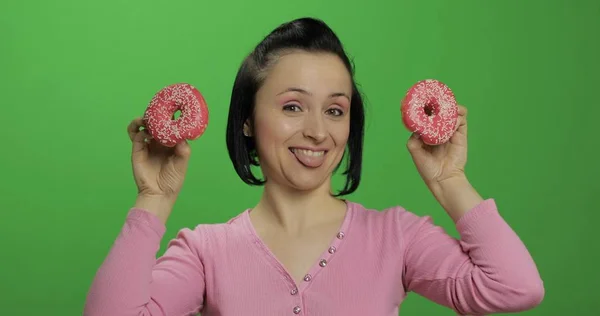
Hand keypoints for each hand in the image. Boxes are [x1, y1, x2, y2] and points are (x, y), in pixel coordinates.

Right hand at [127, 117, 190, 218]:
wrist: (159, 194)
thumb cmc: (173, 180)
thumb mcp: (182, 163)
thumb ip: (183, 150)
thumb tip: (182, 136)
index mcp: (171, 143)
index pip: (169, 126)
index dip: (170, 117)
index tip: (172, 107)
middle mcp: (159, 142)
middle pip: (155, 124)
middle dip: (155, 116)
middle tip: (157, 109)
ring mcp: (148, 145)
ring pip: (144, 127)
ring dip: (144, 120)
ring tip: (146, 118)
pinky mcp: (137, 150)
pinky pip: (136, 136)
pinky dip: (138, 131)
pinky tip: (144, 131)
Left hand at [407, 105, 482, 220]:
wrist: (443, 179)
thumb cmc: (428, 168)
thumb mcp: (415, 152)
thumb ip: (413, 140)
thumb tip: (416, 129)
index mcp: (427, 134)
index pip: (427, 117)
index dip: (426, 108)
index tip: (423, 100)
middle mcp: (439, 131)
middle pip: (440, 112)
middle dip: (439, 104)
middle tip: (436, 99)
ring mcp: (450, 132)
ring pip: (452, 114)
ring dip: (450, 107)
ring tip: (447, 105)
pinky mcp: (460, 136)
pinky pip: (461, 121)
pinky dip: (459, 116)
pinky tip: (454, 115)